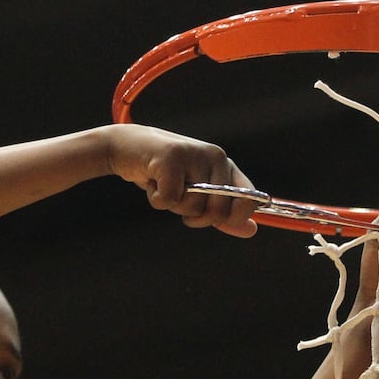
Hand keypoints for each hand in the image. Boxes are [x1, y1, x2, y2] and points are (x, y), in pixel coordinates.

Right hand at [102, 124, 258, 237]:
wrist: (128, 148)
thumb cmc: (164, 175)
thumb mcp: (195, 195)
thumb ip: (222, 213)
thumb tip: (251, 230)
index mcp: (225, 165)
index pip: (249, 197)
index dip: (234, 218)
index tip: (214, 220)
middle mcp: (215, 156)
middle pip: (218, 211)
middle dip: (196, 217)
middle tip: (180, 203)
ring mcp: (194, 154)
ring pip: (193, 206)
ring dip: (172, 206)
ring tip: (163, 186)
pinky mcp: (172, 157)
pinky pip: (169, 199)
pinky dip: (156, 200)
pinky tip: (152, 182)